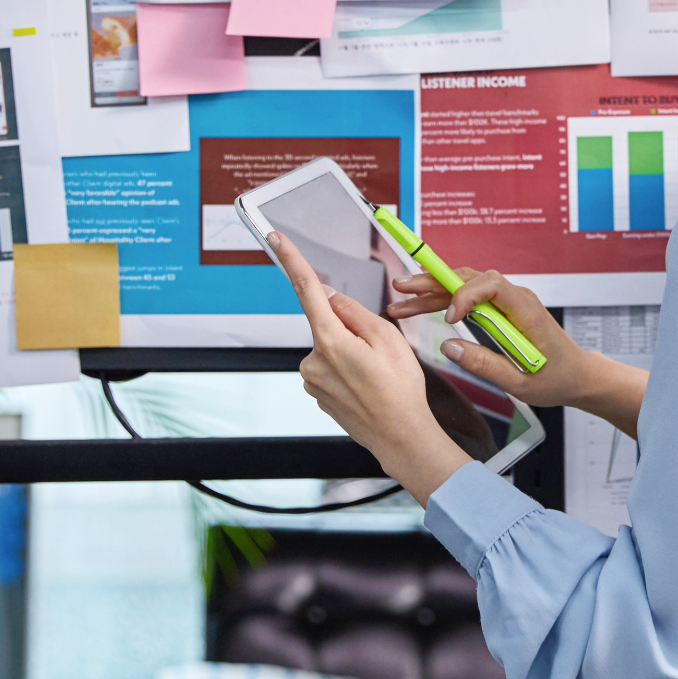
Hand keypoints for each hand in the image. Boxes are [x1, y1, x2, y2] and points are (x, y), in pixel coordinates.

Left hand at [270, 233, 472, 504]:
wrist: (401, 438)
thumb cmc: (400, 391)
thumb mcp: (388, 338)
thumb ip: (355, 312)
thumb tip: (333, 300)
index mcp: (330, 341)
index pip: (307, 291)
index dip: (292, 261)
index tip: (277, 240)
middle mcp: (314, 360)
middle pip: (329, 324)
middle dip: (352, 329)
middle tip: (380, 354)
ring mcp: (314, 380)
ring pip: (332, 347)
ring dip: (352, 353)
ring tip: (377, 375)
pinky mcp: (318, 394)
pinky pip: (333, 368)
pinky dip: (350, 371)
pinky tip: (369, 387)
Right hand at [386, 267, 646, 436]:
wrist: (576, 375)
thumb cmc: (556, 378)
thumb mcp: (521, 383)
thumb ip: (486, 366)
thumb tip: (450, 348)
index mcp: (525, 310)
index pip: (491, 285)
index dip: (466, 294)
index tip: (450, 318)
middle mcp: (514, 298)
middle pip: (469, 278)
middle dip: (433, 282)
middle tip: (401, 288)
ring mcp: (505, 302)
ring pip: (463, 285)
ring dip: (430, 291)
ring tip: (399, 301)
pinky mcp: (498, 310)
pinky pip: (467, 298)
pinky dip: (441, 300)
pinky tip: (419, 303)